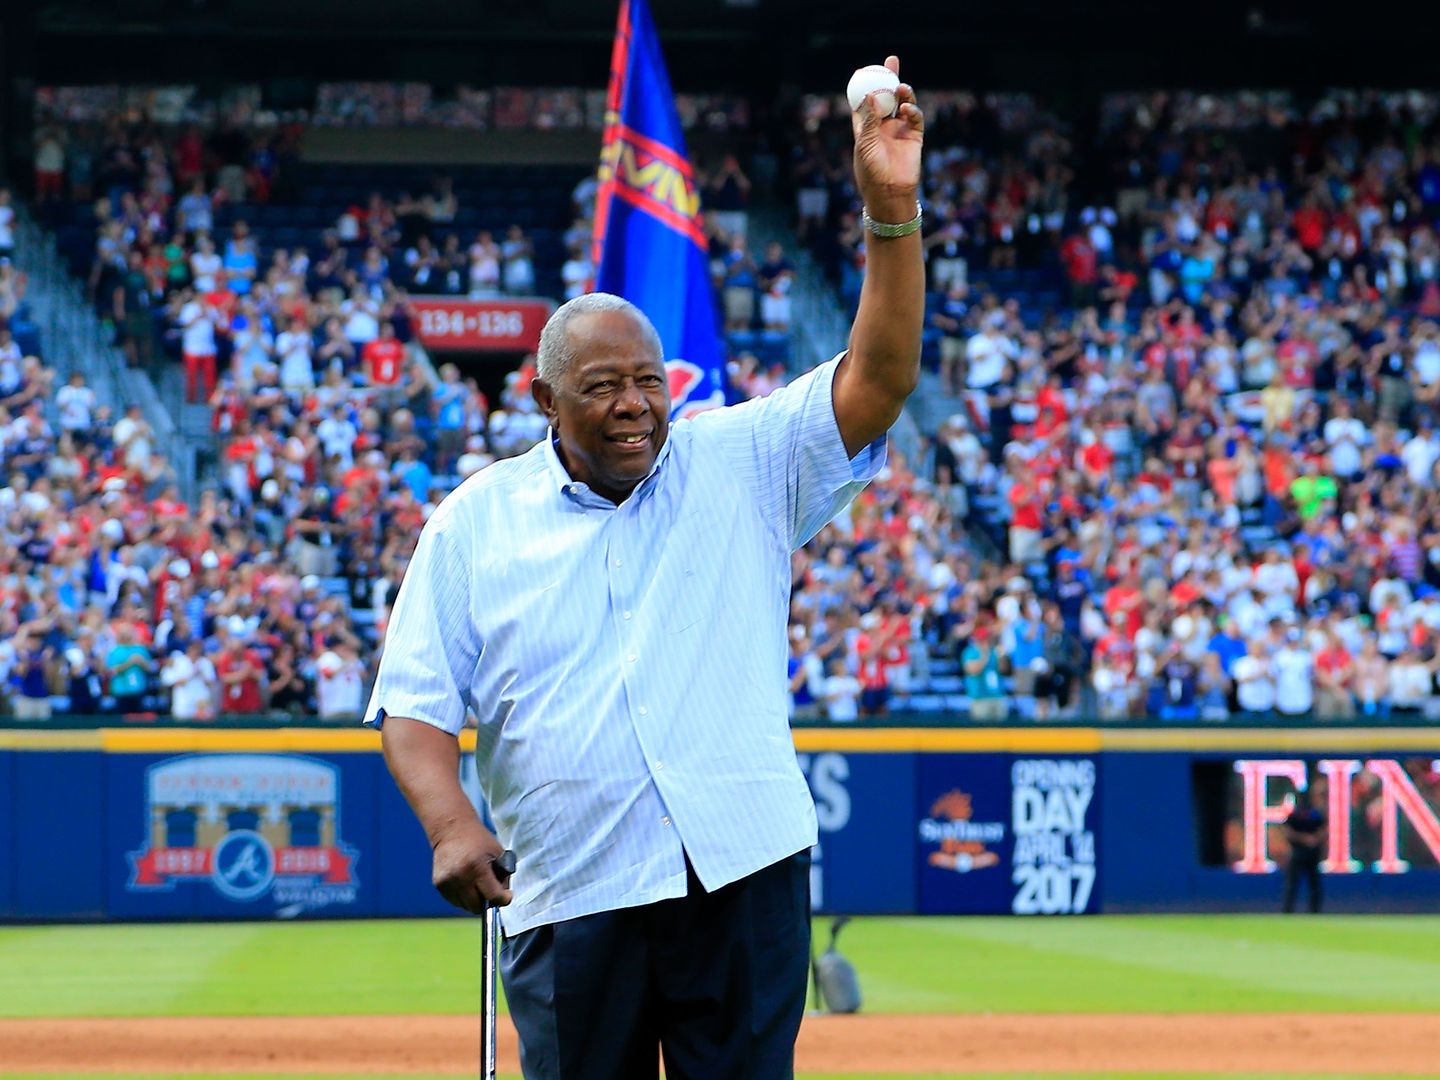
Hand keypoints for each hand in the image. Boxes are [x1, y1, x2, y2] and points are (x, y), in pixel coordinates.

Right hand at [430, 818, 512, 912]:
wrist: (451, 829)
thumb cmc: (479, 840)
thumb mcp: (498, 853)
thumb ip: (503, 876)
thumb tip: (503, 898)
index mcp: (478, 867)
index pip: (493, 896)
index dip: (503, 899)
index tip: (506, 896)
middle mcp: (460, 876)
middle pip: (477, 906)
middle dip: (487, 901)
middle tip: (490, 891)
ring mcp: (447, 881)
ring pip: (465, 906)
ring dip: (473, 900)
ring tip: (476, 883)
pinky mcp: (438, 884)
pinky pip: (454, 901)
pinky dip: (462, 897)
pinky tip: (465, 882)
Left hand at [850, 55, 923, 221]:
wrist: (890, 193)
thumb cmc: (871, 172)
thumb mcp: (865, 144)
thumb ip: (869, 120)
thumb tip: (870, 94)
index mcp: (866, 128)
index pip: (865, 102)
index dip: (865, 85)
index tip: (864, 69)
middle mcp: (883, 127)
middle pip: (886, 97)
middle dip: (889, 79)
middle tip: (891, 61)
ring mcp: (899, 130)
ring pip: (902, 104)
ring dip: (903, 93)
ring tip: (901, 87)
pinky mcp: (914, 136)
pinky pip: (915, 117)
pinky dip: (913, 110)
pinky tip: (908, 109)